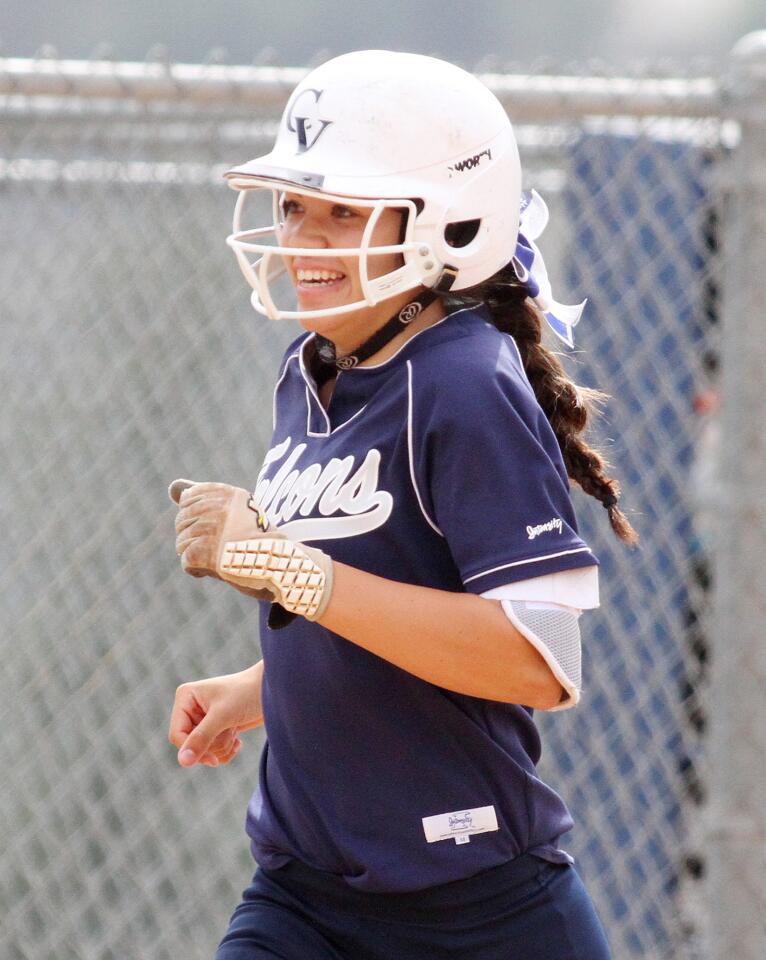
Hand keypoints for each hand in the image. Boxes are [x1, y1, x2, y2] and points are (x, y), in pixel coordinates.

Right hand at [168, 663, 264, 767]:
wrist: (272, 690)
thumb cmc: (247, 694)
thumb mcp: (223, 716)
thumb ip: (201, 738)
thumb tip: (182, 762)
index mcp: (185, 697)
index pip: (177, 735)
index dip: (193, 750)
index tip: (213, 760)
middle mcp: (191, 707)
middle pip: (190, 745)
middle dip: (213, 744)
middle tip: (230, 732)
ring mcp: (203, 719)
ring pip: (203, 751)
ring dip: (222, 746)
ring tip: (235, 728)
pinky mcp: (216, 728)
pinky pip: (213, 752)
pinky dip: (226, 750)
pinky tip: (238, 740)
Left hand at [169, 478, 333, 620]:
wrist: (281, 564)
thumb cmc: (259, 538)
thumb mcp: (233, 510)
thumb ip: (200, 496)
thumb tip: (172, 486)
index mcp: (225, 492)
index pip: (188, 499)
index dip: (197, 517)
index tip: (217, 527)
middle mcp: (216, 507)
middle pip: (182, 522)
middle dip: (196, 537)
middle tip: (222, 546)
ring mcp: (209, 530)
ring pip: (182, 543)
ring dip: (197, 555)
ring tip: (222, 557)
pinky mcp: (204, 552)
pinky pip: (186, 561)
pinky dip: (198, 570)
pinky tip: (217, 570)